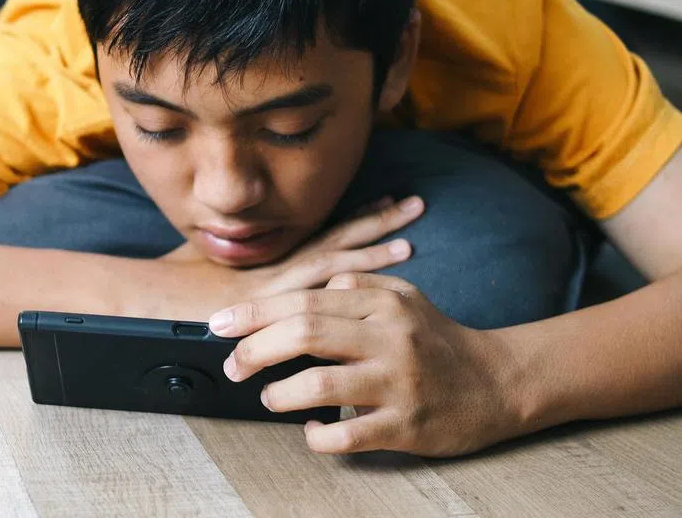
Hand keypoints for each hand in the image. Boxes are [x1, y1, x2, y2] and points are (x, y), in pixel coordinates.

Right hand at [156, 196, 424, 319]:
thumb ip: (237, 263)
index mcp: (266, 252)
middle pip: (334, 239)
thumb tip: (251, 261)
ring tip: (407, 243)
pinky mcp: (260, 305)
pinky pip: (308, 295)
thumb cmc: (168, 283)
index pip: (321, 231)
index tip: (388, 202)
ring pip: (329, 262)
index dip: (357, 218)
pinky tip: (366, 288)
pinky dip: (338, 289)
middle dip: (376, 224)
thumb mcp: (209, 265)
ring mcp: (270, 284)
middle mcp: (273, 263)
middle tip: (414, 205)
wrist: (141, 295)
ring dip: (369, 254)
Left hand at [208, 273, 516, 456]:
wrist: (500, 383)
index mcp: (382, 303)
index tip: (220, 325)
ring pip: (318, 385)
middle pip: (303, 333)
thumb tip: (317, 285)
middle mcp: (389, 338)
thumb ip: (358, 284)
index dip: (254, 313)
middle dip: (254, 349)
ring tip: (269, 397)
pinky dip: (316, 436)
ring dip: (279, 394)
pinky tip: (311, 431)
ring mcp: (398, 383)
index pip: (303, 301)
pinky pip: (346, 435)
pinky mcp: (406, 426)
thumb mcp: (404, 297)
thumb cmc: (439, 339)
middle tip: (232, 365)